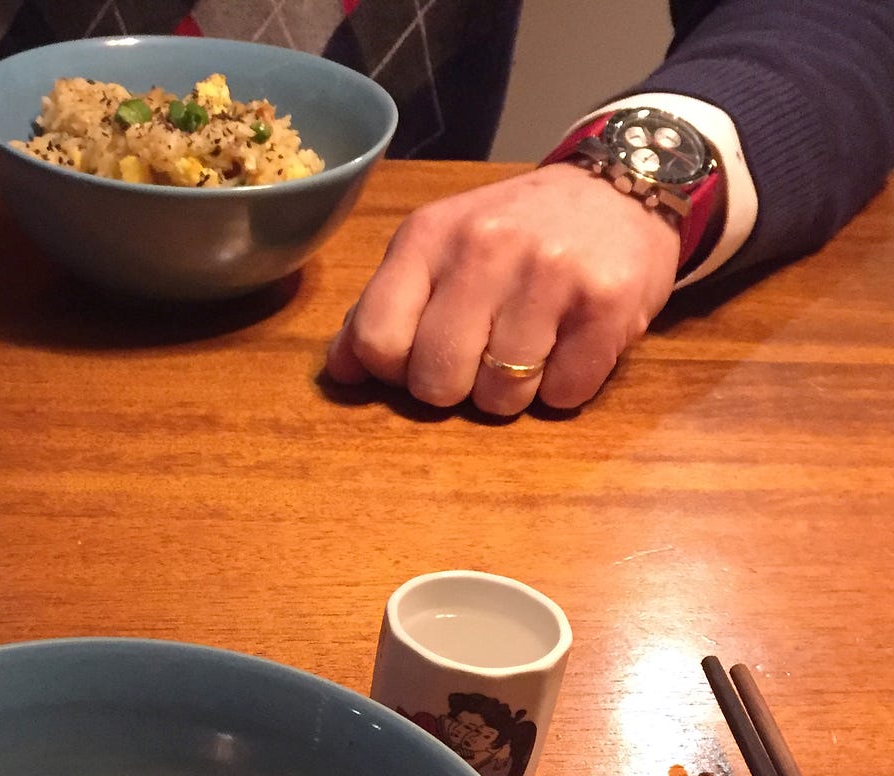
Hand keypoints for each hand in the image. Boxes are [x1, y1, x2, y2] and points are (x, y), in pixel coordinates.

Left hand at [325, 163, 681, 414]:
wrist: (624, 187)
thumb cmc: (515, 234)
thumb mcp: (438, 250)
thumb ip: (384, 307)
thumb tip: (341, 372)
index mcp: (428, 236)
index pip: (378, 341)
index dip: (396, 371)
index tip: (421, 355)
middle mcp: (485, 247)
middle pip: (437, 382)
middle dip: (455, 387)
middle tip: (482, 355)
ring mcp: (548, 272)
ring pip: (500, 397)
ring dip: (513, 391)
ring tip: (532, 345)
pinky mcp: (607, 301)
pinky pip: (563, 394)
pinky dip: (565, 386)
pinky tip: (571, 343)